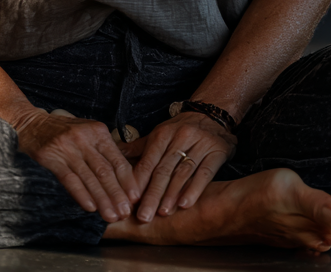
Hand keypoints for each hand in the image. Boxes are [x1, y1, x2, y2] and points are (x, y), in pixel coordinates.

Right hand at [13, 108, 140, 221]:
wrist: (33, 124)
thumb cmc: (65, 131)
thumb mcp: (88, 133)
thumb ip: (103, 152)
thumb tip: (122, 179)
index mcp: (98, 131)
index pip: (117, 159)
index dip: (127, 180)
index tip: (135, 197)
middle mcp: (85, 138)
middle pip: (105, 170)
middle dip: (117, 194)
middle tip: (125, 212)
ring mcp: (69, 148)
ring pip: (89, 178)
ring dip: (102, 200)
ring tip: (111, 215)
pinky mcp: (53, 158)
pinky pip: (70, 180)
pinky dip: (81, 194)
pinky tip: (90, 207)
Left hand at [119, 111, 236, 221]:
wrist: (212, 114)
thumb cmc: (180, 128)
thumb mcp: (160, 134)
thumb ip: (139, 148)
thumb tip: (114, 153)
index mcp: (163, 133)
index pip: (149, 160)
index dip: (139, 181)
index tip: (130, 201)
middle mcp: (180, 137)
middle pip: (164, 169)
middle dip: (153, 194)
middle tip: (143, 216)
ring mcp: (199, 144)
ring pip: (183, 172)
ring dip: (171, 195)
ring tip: (162, 213)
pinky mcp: (216, 152)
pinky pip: (204, 173)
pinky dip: (194, 189)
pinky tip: (185, 204)